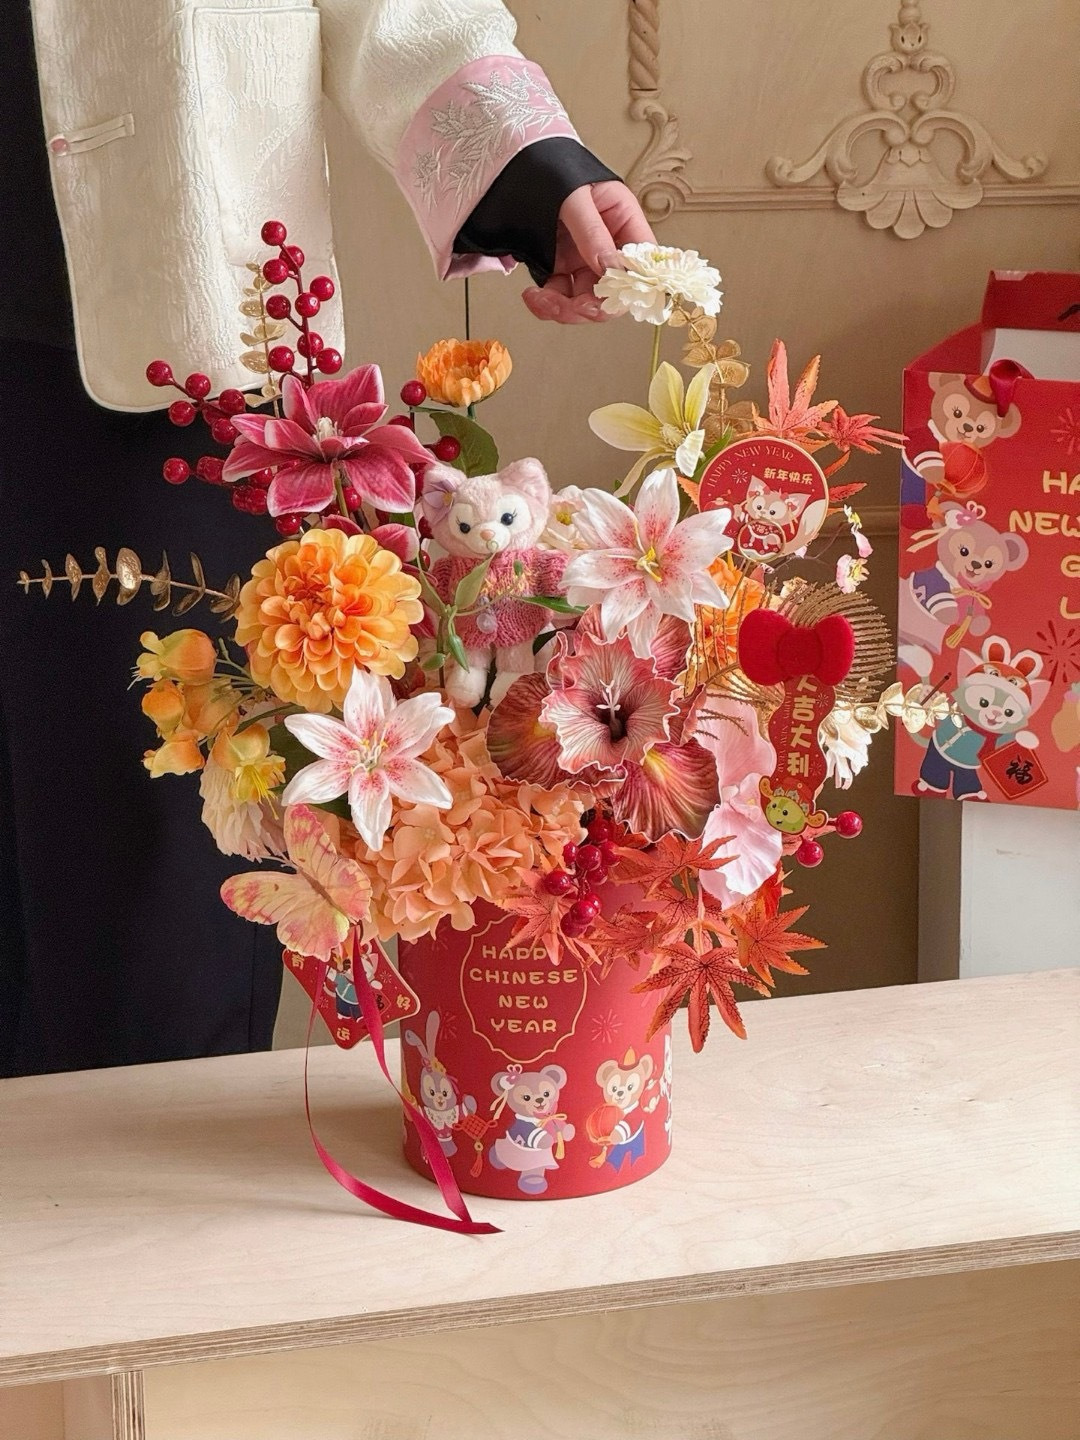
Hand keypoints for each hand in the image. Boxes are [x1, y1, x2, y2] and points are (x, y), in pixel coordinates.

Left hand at [523, 181, 653, 323]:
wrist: (522, 163)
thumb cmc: (555, 168)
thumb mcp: (575, 195)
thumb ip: (592, 231)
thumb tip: (609, 267)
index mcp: (624, 222)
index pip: (641, 264)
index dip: (631, 287)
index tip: (609, 296)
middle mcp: (608, 245)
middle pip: (613, 292)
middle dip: (591, 305)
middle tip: (572, 306)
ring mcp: (584, 259)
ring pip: (585, 300)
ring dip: (565, 309)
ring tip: (541, 300)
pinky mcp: (562, 267)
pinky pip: (561, 295)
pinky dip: (547, 303)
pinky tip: (534, 297)